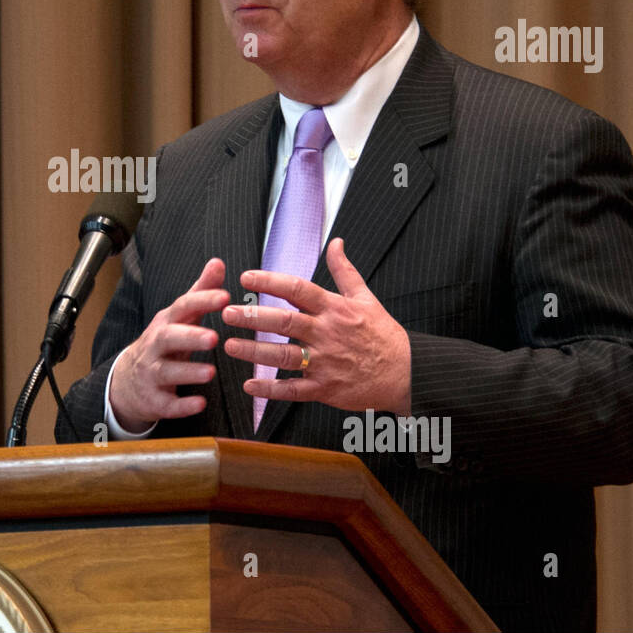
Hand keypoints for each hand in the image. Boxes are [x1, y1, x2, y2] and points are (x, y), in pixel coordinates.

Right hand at [109, 258, 229, 431]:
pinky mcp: (154, 399)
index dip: (202, 301)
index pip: (182, 308)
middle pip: (168, 338)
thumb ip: (200, 291)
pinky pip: (166, 404)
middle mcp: (156, 346)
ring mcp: (152, 373)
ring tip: (210, 372)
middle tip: (213, 337)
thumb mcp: (179, 317)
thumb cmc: (163, 343)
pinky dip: (182, 405)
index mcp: (166, 323)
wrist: (127, 381)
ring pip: (167, 371)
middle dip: (190, 336)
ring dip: (188, 371)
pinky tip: (200, 404)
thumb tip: (218, 262)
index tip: (225, 296)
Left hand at [220, 238, 410, 414]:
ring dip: (254, 352)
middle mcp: (327, 333)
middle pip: (285, 322)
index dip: (271, 281)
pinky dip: (271, 389)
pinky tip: (249, 385)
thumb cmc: (383, 334)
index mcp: (335, 309)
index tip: (245, 277)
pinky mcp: (326, 388)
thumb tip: (336, 242)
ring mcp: (325, 362)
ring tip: (229, 346)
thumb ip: (345, 271)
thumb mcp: (367, 298)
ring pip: (284, 356)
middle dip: (253, 317)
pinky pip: (294, 390)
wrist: (406, 373)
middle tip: (225, 313)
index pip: (298, 289)